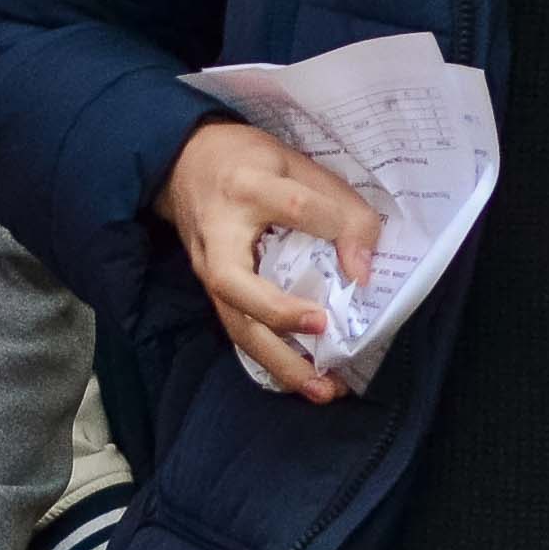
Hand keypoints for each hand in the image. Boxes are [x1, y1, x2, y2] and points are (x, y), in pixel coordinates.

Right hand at [158, 119, 382, 403]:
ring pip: (234, 322)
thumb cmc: (249, 161)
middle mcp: (218, 234)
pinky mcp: (209, 290)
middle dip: (279, 314)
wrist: (184, 162)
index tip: (364, 265)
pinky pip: (237, 330)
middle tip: (322, 330)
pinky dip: (270, 360)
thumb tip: (362, 271)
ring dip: (278, 361)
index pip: (293, 206)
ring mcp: (206, 267)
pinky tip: (301, 379)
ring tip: (322, 388)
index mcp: (247, 186)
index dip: (334, 228)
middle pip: (236, 283)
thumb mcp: (296, 163)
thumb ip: (337, 207)